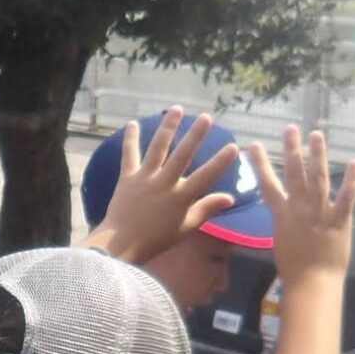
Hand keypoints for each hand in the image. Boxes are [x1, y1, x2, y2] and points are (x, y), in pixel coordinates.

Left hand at [82, 107, 240, 265]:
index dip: (220, 162)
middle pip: (182, 155)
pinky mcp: (127, 177)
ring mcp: (144, 178)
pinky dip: (130, 139)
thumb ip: (206, 209)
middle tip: (206, 117)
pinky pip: (129, 154)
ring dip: (168, 127)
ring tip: (176, 109)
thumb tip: (230, 198)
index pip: (205, 177)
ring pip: (158, 148)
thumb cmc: (157, 239)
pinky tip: (132, 123)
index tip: (233, 146)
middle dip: (195, 135)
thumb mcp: (186, 227)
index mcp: (180, 197)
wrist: (121, 244)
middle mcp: (164, 183)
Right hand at [254, 126, 354, 281]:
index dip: (260, 163)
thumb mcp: (281, 240)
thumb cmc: (293, 267)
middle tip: (291, 128)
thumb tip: (284, 210)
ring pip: (319, 179)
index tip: (253, 144)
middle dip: (292, 149)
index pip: (267, 184)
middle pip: (294, 174)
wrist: (312, 283)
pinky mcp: (340, 221)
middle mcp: (299, 208)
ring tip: (317, 135)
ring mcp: (320, 213)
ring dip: (318, 156)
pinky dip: (351, 181)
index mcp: (282, 214)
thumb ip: (283, 221)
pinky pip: (346, 198)